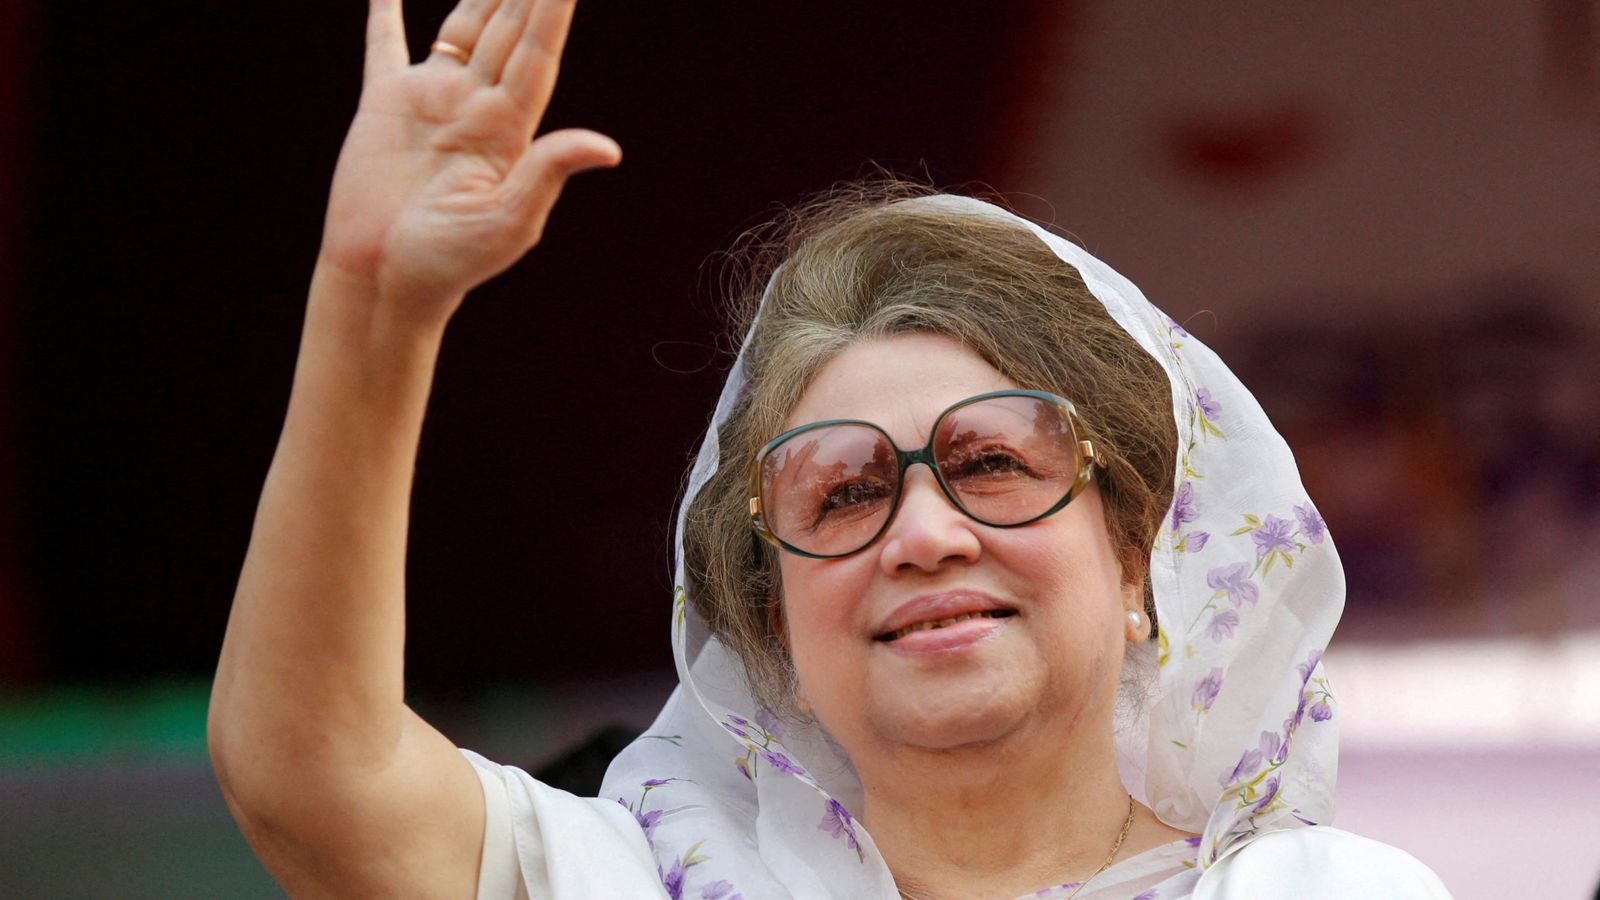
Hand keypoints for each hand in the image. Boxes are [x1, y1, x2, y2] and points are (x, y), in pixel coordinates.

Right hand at [319, 0, 620, 325]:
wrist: (385, 279)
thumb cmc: (450, 262)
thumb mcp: (509, 222)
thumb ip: (548, 174)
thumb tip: (607, 149)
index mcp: (508, 128)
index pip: (537, 52)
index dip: (551, 9)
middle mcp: (476, 104)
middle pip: (508, 27)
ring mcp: (432, 100)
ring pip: (462, 25)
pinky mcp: (385, 105)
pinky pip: (385, 46)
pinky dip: (384, 14)